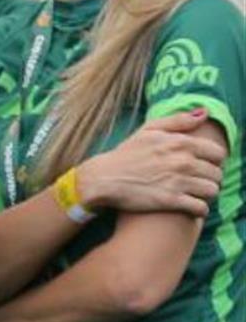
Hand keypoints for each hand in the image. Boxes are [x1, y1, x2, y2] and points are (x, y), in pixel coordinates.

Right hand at [78, 109, 224, 216]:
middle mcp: (183, 161)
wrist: (102, 179)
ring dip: (205, 194)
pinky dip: (199, 209)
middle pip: (217, 174)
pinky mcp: (171, 201)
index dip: (212, 160)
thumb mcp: (148, 131)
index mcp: (181, 143)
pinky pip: (201, 208)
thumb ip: (178, 120)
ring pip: (212, 191)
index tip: (201, 164)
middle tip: (195, 181)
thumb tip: (205, 112)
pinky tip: (188, 206)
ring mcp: (178, 182)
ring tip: (193, 193)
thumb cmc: (125, 154)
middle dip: (209, 178)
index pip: (218, 153)